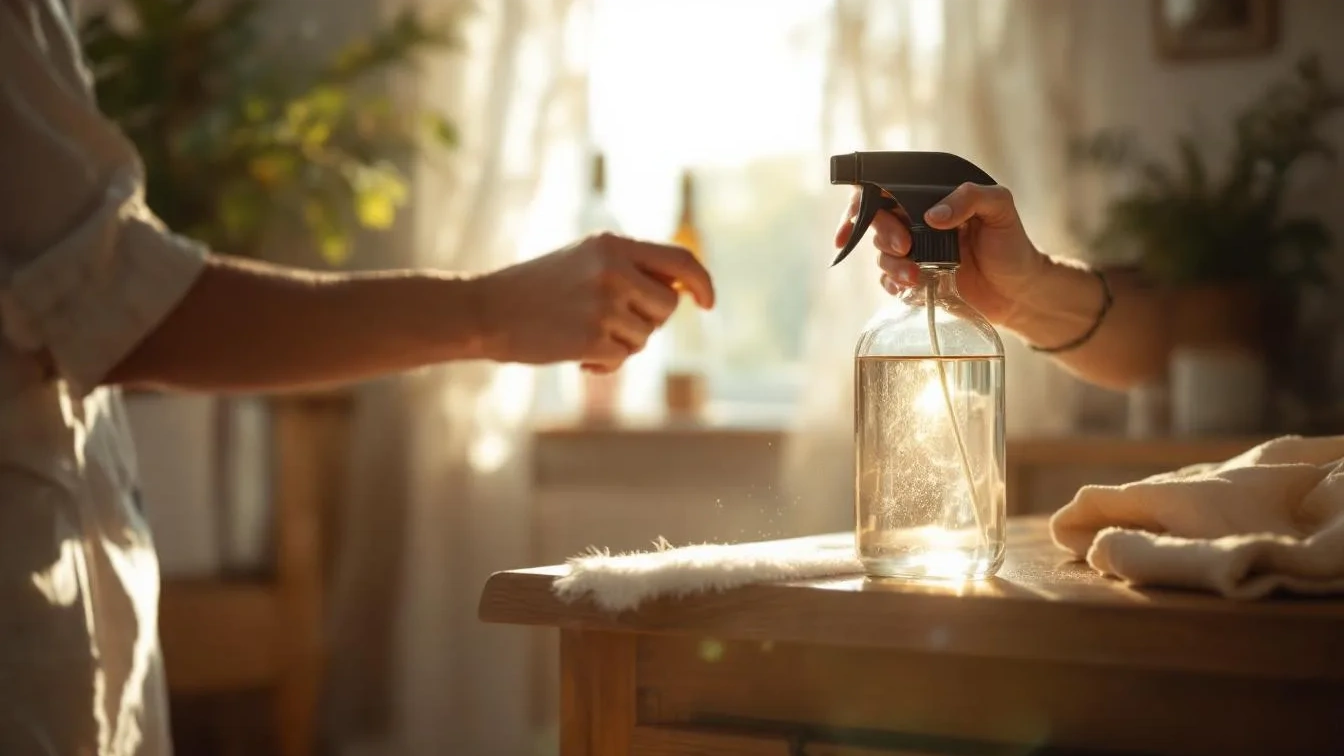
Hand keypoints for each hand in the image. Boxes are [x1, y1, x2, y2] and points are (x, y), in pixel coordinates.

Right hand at [475, 232, 714, 370]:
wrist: (486, 310)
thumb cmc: (538, 289)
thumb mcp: (584, 261)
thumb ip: (630, 269)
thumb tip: (681, 292)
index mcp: (612, 244)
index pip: (680, 259)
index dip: (701, 283)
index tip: (707, 304)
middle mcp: (613, 269)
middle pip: (666, 306)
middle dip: (648, 321)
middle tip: (610, 322)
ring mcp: (603, 303)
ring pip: (645, 336)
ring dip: (622, 343)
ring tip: (583, 333)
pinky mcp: (592, 337)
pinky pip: (620, 358)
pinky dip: (603, 364)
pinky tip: (575, 355)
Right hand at [834, 182, 1047, 324]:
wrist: (1019, 291)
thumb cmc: (1013, 245)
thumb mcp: (1001, 209)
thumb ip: (970, 198)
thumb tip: (932, 215)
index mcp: (932, 198)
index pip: (888, 188)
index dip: (863, 200)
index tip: (855, 219)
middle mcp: (918, 222)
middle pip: (877, 221)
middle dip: (884, 234)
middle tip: (907, 248)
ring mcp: (915, 251)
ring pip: (881, 252)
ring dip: (892, 264)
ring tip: (917, 277)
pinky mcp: (915, 278)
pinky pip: (888, 279)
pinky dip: (893, 284)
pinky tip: (910, 288)